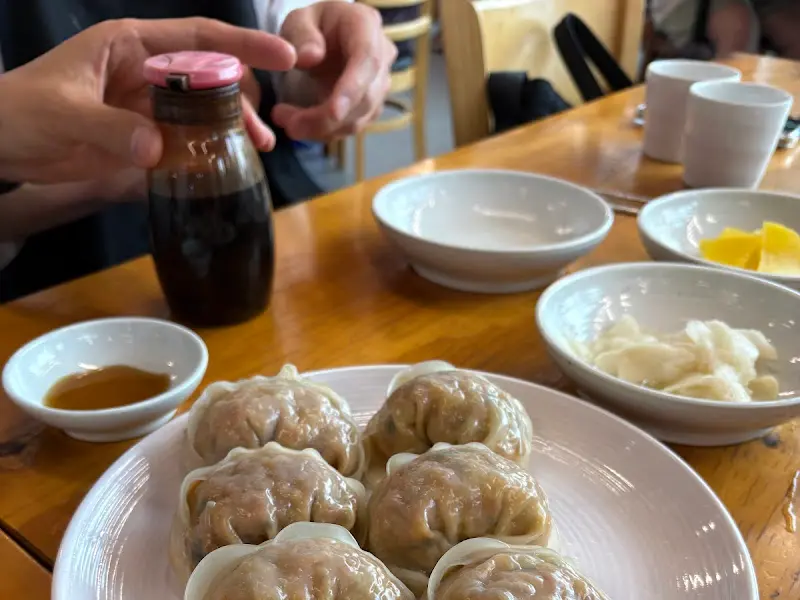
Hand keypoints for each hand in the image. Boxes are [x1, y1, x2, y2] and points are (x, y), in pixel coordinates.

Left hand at [0, 18, 296, 184]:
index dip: (244, 44)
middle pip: (210, 76)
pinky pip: (186, 139)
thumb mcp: (66, 113)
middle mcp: (147, 70)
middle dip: (244, 99)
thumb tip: (159, 151)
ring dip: (231, 128)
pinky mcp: (145, 135)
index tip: (284, 56)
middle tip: (265, 132)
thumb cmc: (23, 111)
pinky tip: (223, 164)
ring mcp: (148, 104)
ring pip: (203, 111)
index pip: (198, 38)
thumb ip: (113, 130)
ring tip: (256, 150)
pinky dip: (207, 151)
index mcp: (131, 45)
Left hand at [272, 2, 396, 140]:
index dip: (352, 89)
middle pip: (365, 98)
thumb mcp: (298, 21)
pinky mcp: (370, 105)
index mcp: (365, 26)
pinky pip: (352, 126)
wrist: (323, 38)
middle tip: (289, 125)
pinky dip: (326, 132)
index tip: (333, 113)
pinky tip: (302, 125)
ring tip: (287, 123)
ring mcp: (379, 84)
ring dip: (323, 129)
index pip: (367, 61)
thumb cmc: (311, 26)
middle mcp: (382, 56)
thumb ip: (301, 35)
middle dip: (327, 119)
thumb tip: (310, 58)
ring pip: (359, 118)